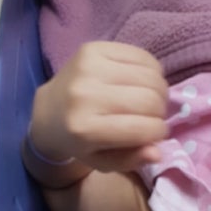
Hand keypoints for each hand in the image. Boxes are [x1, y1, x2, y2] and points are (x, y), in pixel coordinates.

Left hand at [30, 41, 168, 173]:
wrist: (49, 110)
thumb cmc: (80, 140)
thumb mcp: (103, 161)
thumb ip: (132, 160)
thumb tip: (158, 152)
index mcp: (85, 129)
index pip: (145, 128)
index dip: (159, 132)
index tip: (155, 133)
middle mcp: (84, 95)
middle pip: (150, 100)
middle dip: (160, 112)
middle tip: (153, 116)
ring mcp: (88, 67)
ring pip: (150, 77)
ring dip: (159, 91)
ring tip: (149, 99)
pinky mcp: (93, 48)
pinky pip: (143, 56)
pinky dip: (152, 71)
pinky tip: (142, 81)